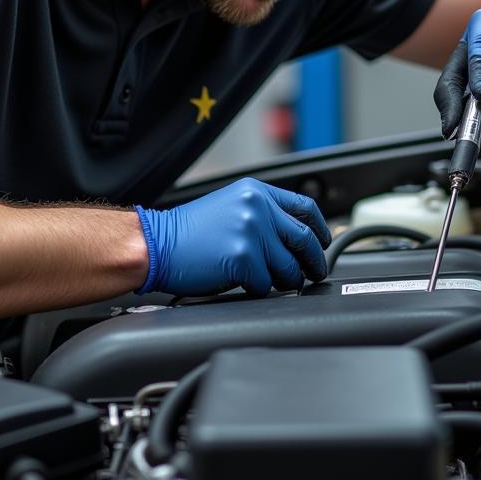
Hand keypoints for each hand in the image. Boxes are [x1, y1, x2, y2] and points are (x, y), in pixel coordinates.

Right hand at [135, 178, 330, 296]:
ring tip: (265, 278)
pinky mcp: (244, 258)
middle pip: (304, 239)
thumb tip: (294, 236)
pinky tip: (239, 280)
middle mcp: (257, 207)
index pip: (304, 208)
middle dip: (313, 261)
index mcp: (256, 192)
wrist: (155, 243)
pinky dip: (256, 288)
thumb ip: (262, 214)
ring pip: (288, 267)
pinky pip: (266, 284)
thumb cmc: (187, 232)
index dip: (320, 228)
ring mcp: (252, 232)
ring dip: (282, 279)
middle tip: (313, 272)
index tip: (325, 241)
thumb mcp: (230, 206)